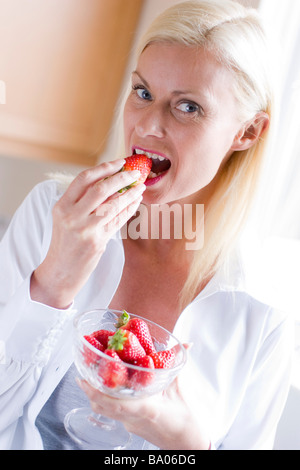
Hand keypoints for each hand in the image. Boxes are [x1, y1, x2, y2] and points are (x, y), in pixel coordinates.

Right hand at [30, 159, 144, 307]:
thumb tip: (109, 180)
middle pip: (101, 188)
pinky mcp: (98, 241)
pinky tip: (136, 202)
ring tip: (141, 187)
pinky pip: (118, 221)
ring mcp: (85, 229)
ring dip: (131, 194)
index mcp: (61, 206)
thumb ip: (81, 201)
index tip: (120, 162)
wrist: (60, 271)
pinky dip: (130, 209)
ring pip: (114, 204)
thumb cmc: (65, 242)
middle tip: (136, 173)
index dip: (104, 168)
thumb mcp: (65, 218)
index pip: (84, 179)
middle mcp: (72, 216)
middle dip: (122, 178)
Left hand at [77, 374, 210, 449]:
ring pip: (106, 412)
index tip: (84, 380)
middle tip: (82, 375)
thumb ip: (178, 364)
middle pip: (104, 408)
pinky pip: (113, 414)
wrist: (185, 444)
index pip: (117, 403)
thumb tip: (186, 344)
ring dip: (96, 396)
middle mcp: (134, 418)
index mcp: (147, 408)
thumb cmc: (184, 420)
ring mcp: (130, 425)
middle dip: (90, 391)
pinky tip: (105, 389)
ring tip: (88, 380)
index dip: (98, 392)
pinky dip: (106, 401)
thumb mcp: (180, 389)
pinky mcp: (131, 426)